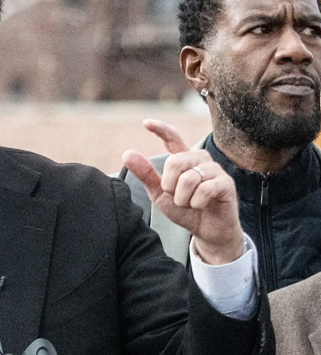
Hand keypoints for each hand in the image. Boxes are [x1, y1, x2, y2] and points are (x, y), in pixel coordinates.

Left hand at [122, 119, 243, 263]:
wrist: (207, 231)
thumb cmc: (185, 211)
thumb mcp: (160, 194)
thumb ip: (146, 174)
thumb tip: (127, 153)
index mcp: (184, 160)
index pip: (173, 139)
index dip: (161, 129)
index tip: (146, 123)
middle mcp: (200, 159)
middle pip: (175, 162)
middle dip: (170, 185)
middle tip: (177, 197)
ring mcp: (215, 170)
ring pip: (189, 178)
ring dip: (183, 198)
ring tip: (190, 204)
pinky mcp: (226, 183)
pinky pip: (204, 189)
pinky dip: (196, 203)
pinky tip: (202, 206)